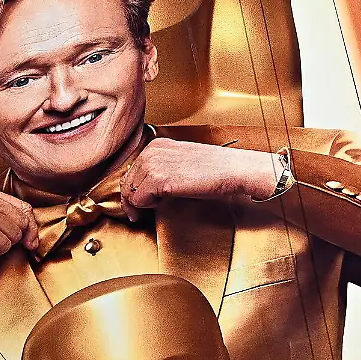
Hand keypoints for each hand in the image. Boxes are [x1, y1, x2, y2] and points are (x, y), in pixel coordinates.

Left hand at [119, 139, 277, 217]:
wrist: (232, 170)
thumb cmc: (213, 169)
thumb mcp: (181, 162)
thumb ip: (162, 169)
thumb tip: (145, 187)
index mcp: (157, 145)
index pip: (133, 169)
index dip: (132, 188)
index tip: (136, 202)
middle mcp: (152, 151)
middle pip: (128, 181)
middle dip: (130, 199)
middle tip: (135, 214)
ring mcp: (155, 165)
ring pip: (130, 192)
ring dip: (138, 205)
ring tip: (147, 213)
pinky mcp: (160, 181)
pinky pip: (139, 200)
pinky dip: (145, 208)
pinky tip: (157, 207)